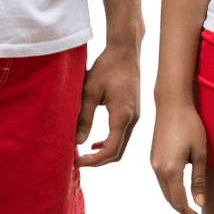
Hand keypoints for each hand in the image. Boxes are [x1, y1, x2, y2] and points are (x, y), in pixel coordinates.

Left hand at [75, 41, 140, 167]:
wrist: (125, 51)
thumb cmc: (107, 67)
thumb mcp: (91, 91)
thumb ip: (84, 118)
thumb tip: (77, 142)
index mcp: (123, 115)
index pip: (110, 150)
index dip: (93, 160)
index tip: (77, 161)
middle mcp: (133, 119)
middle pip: (118, 153)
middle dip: (98, 161)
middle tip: (78, 161)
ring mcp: (136, 116)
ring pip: (122, 145)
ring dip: (104, 153)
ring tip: (84, 153)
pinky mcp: (134, 112)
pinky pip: (123, 135)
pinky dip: (110, 143)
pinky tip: (96, 141)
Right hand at [149, 101, 207, 213]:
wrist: (171, 103)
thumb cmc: (190, 124)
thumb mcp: (200, 152)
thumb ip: (198, 179)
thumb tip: (199, 203)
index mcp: (171, 170)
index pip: (181, 203)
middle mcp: (158, 169)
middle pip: (171, 201)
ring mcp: (153, 163)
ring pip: (165, 192)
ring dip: (178, 204)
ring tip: (193, 213)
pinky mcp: (153, 157)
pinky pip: (162, 182)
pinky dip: (172, 192)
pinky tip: (182, 193)